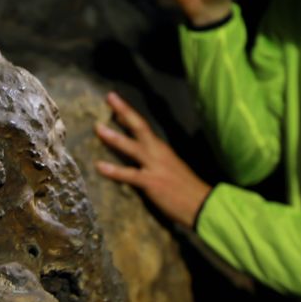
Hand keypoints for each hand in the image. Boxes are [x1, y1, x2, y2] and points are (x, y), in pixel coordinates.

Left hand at [93, 92, 211, 228]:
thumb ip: (156, 160)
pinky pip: (129, 174)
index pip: (144, 127)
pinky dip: (114, 170)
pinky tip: (100, 166)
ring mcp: (155, 166)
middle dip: (124, 111)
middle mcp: (158, 153)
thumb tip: (140, 155)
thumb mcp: (171, 168)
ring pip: (132, 147)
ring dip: (114, 137)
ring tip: (98, 129)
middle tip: (110, 97)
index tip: (115, 102)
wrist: (202, 204)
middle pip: (140, 127)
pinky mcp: (152, 182)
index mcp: (162, 149)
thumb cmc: (186, 189)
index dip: (129, 114)